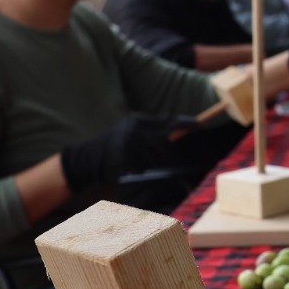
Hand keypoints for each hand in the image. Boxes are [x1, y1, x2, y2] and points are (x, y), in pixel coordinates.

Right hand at [59, 114, 197, 191]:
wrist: (89, 158)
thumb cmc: (116, 146)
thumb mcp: (132, 132)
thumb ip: (151, 131)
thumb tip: (177, 132)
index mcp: (138, 122)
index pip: (166, 120)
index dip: (183, 122)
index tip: (199, 123)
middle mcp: (134, 130)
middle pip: (164, 140)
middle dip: (164, 150)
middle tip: (153, 153)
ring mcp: (129, 145)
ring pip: (156, 157)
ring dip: (149, 161)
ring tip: (135, 159)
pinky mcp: (124, 158)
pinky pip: (143, 167)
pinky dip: (138, 168)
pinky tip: (128, 165)